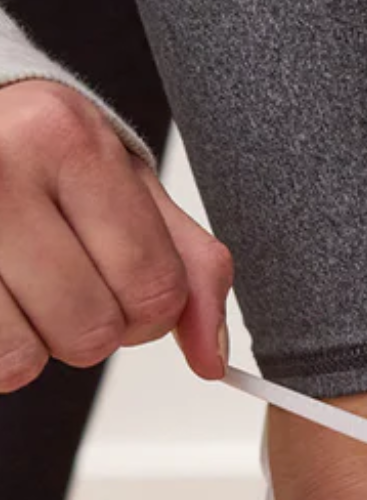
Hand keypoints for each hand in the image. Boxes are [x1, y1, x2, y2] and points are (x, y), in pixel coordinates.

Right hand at [0, 80, 231, 391]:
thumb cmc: (38, 158)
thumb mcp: (126, 189)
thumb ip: (190, 269)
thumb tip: (212, 357)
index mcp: (71, 141)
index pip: (156, 288)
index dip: (150, 312)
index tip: (121, 279)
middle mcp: (0, 169)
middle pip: (95, 330)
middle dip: (90, 325)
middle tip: (59, 275)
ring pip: (26, 355)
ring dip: (33, 340)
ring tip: (18, 283)